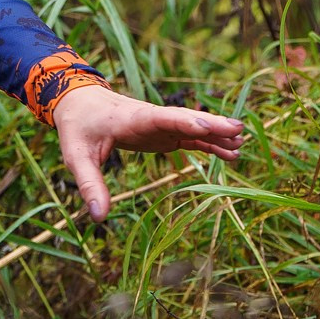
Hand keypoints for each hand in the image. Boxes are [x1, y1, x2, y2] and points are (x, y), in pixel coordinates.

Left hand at [52, 81, 243, 223]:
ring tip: (242, 143)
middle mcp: (151, 118)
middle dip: (210, 124)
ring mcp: (160, 124)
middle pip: (184, 120)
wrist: (78, 102)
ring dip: (216, 134)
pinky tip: (230, 152)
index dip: (182, 121)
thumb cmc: (78, 128)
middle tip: (238, 130)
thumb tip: (99, 217)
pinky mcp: (164, 133)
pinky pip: (191, 137)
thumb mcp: (77, 156)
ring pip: (192, 127)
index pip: (158, 119)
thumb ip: (89, 184)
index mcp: (130, 119)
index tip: (205, 125)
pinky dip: (210, 143)